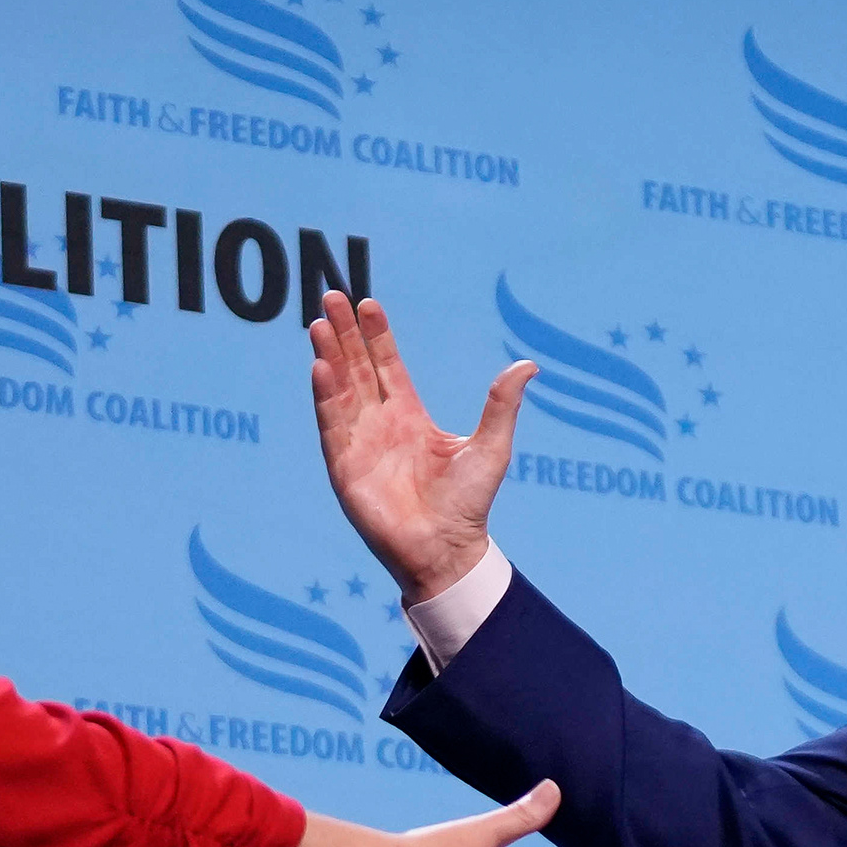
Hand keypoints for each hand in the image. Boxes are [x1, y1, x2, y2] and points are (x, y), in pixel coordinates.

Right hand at [309, 286, 525, 606]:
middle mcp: (380, 425)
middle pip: (357, 369)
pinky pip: (332, 426)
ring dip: (329, 357)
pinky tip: (320, 367)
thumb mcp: (491, 446)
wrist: (447, 550)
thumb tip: (528, 365)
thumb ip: (501, 404)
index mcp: (410, 416)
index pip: (387, 366)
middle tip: (332, 296)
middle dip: (344, 334)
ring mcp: (359, 444)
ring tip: (318, 324)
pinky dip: (325, 397)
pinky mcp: (345, 467)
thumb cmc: (469, 504)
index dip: (376, 336)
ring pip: (339, 391)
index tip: (367, 304)